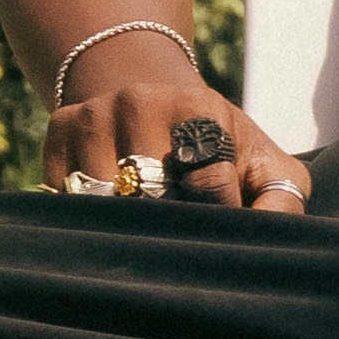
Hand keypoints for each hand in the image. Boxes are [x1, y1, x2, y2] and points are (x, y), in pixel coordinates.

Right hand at [42, 35, 312, 216]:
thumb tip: (277, 240)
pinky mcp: (58, 129)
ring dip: (122, 225)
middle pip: (147, 195)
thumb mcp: (262, 165)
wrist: (155, 98)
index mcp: (198, 108)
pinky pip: (63, 195)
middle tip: (176, 236)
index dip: (216, 218)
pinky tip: (107, 212)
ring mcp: (94, 114)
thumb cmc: (219, 148)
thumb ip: (280, 200)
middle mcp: (140, 101)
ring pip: (100, 201)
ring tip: (142, 227)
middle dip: (165, 226)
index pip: (208, 185)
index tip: (216, 230)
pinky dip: (84, 216)